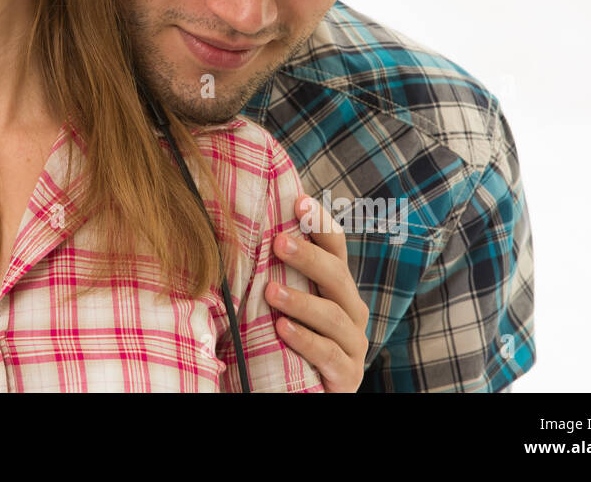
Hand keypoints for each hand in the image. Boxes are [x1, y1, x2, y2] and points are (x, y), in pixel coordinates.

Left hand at [265, 193, 368, 391]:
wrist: (309, 390)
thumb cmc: (288, 337)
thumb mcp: (284, 303)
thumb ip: (274, 272)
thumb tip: (237, 228)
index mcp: (337, 287)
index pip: (336, 247)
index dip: (320, 222)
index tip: (299, 199)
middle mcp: (351, 310)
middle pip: (337, 276)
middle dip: (309, 257)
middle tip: (279, 242)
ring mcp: (353, 344)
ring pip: (333, 316)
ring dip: (301, 301)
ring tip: (270, 291)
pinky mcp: (347, 375)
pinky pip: (329, 355)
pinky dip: (305, 340)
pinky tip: (282, 329)